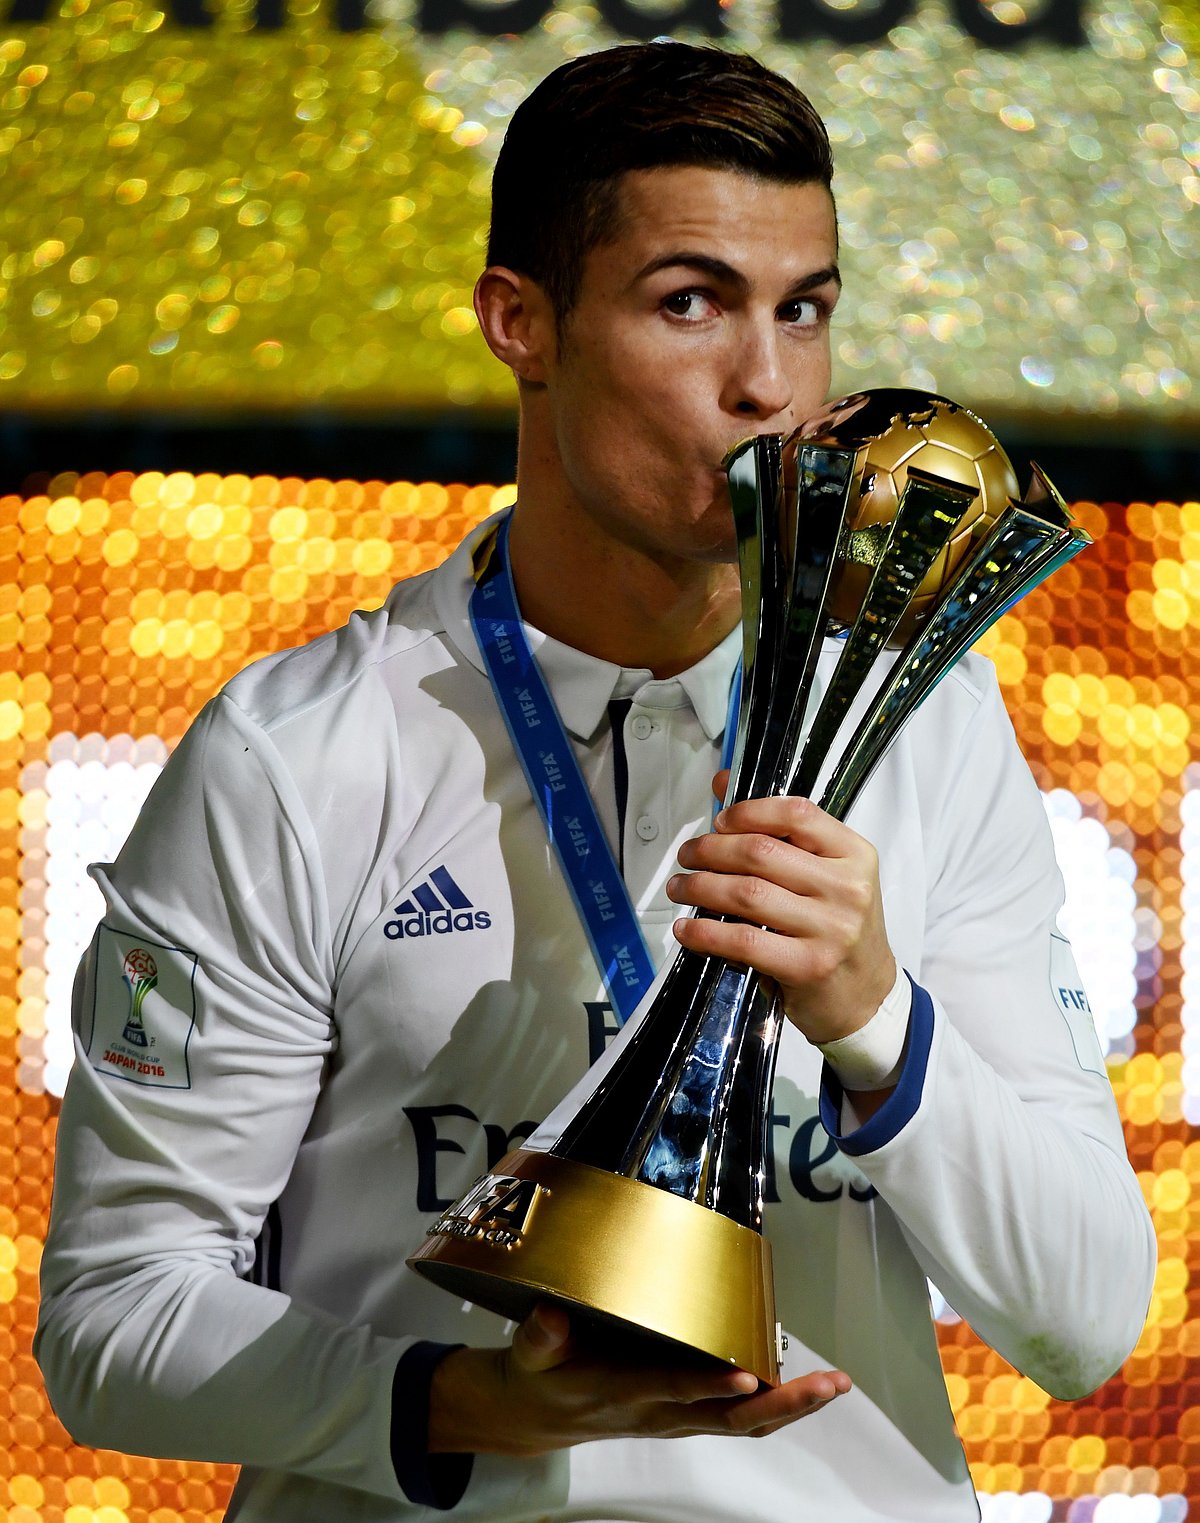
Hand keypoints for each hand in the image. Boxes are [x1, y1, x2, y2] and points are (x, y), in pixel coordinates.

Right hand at [428, 1304, 850, 1456]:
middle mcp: (660, 1412)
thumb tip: (551, 1317)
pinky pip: (740, 1419)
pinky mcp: (685, 1414)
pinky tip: (807, 1388)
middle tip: (825, 1386)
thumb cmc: (540, 1379)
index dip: (709, 1384)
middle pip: (731, 1418)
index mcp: (623, 1393)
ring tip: (834, 1386)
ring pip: (744, 1422)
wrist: (537, 1417)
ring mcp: (677, 1418)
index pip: (673, 1389)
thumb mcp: (529, 1357)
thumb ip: (540, 1337)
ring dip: (792, 1407)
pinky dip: (777, 1406)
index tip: (745, 1373)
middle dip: (782, 1404)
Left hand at [666, 773, 895, 1045]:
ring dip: (700, 887)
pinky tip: (687, 930)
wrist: (866, 996)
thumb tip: (722, 787)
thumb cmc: (839, 928)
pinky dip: (705, 933)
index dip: (749, 812)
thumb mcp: (828, 874)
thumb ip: (781, 833)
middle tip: (688, 855)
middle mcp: (847, 889)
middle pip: (762, 853)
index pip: (797, 814)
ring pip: (747, 894)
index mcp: (854, 855)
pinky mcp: (807, 966)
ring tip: (680, 887)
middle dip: (711, 850)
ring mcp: (830, 929)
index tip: (719, 820)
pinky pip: (743, 941)